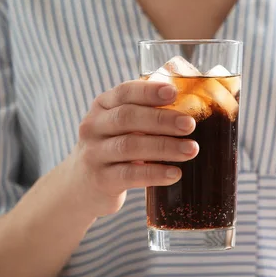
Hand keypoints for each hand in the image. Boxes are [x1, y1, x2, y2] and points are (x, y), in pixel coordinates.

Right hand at [68, 80, 198, 216]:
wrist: (81, 186)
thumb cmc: (114, 147)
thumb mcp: (121, 126)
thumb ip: (147, 112)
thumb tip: (194, 102)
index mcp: (103, 106)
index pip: (124, 92)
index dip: (149, 91)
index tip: (174, 92)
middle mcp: (93, 126)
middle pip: (128, 118)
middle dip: (162, 120)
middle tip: (190, 125)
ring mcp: (94, 154)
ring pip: (130, 146)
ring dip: (164, 147)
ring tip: (191, 150)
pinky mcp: (100, 180)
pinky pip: (130, 175)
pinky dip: (155, 174)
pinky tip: (175, 174)